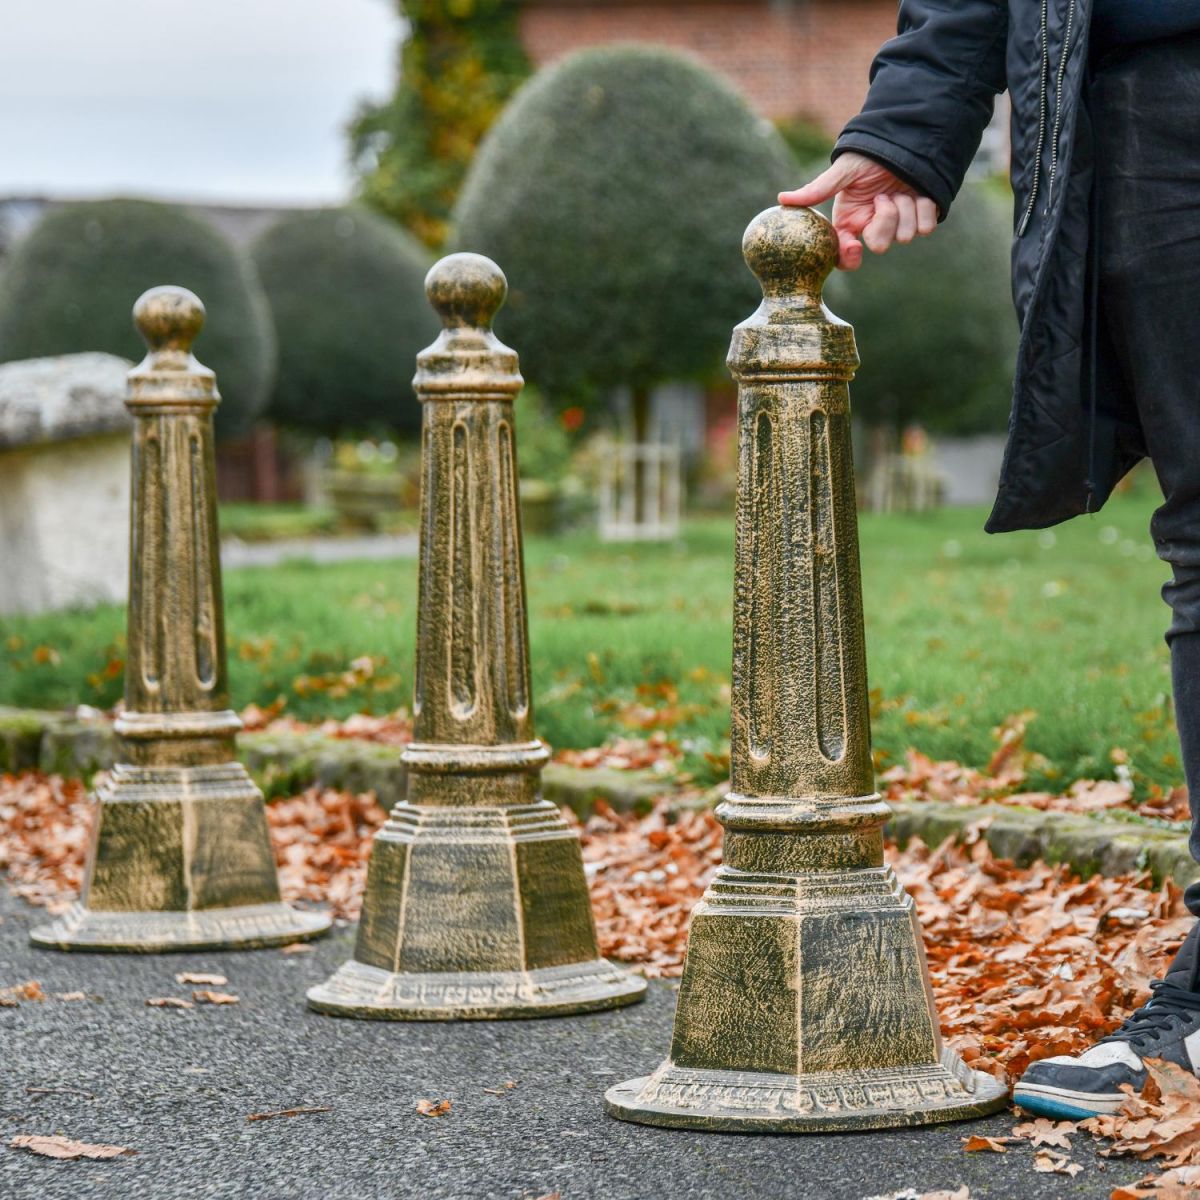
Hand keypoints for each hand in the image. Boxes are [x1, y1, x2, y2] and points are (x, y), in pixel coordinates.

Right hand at [779, 153, 938, 270]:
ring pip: (906, 236)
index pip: (845, 256)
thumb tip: (781, 199)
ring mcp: (899, 223)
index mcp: (851, 221)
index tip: (855, 246)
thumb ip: (816, 190)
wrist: (903, 139)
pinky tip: (918, 192)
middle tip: (883, 196)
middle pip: (880, 246)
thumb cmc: (868, 155)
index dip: (849, 257)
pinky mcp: (922, 216)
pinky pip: (926, 226)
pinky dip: (924, 208)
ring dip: (905, 208)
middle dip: (885, 220)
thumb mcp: (843, 171)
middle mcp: (873, 226)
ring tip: (900, 189)